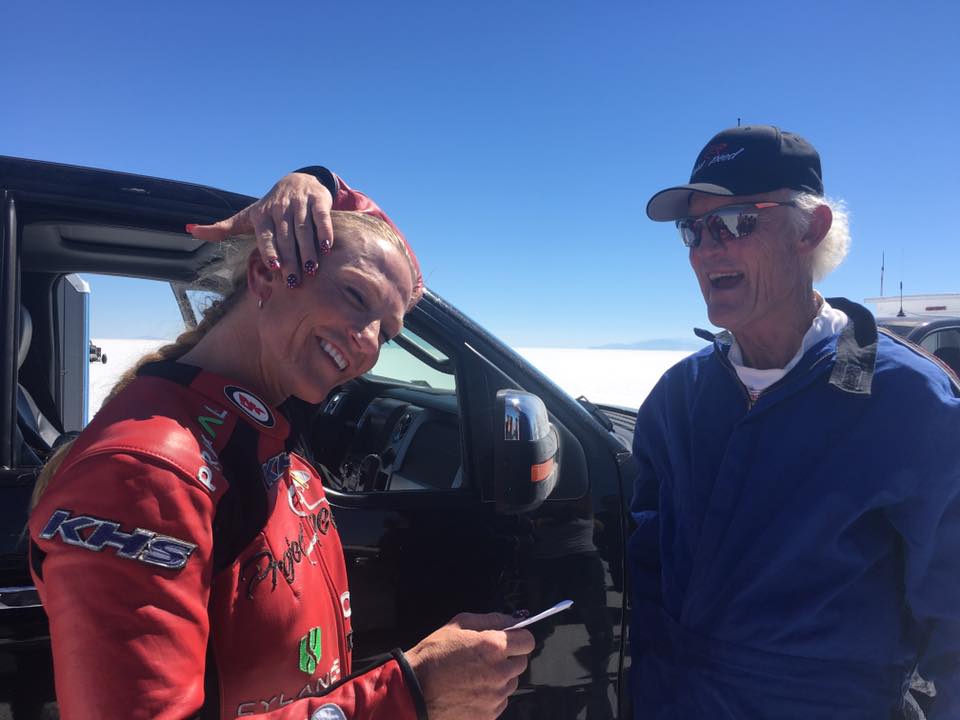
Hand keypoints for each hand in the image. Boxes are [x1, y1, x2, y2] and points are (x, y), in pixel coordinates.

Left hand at [187, 172, 333, 287]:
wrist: (297, 180)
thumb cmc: (270, 207)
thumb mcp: (246, 216)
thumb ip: (222, 228)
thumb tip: (190, 230)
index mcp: (262, 215)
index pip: (265, 236)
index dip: (270, 251)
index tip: (274, 268)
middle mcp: (280, 209)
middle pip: (286, 237)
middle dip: (291, 259)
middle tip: (296, 281)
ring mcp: (300, 204)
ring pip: (304, 230)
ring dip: (308, 250)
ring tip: (312, 269)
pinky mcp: (318, 200)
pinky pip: (322, 218)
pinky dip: (325, 232)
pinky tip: (327, 248)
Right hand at [404, 613, 534, 719]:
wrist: (414, 691)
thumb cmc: (433, 655)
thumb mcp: (458, 625)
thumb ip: (490, 619)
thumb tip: (511, 619)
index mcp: (494, 647)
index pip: (528, 641)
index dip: (519, 638)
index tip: (511, 639)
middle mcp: (499, 673)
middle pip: (521, 663)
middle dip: (509, 658)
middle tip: (487, 657)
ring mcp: (495, 697)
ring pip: (511, 683)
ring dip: (500, 678)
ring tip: (475, 675)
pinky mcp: (489, 714)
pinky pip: (500, 702)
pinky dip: (491, 696)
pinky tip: (471, 690)